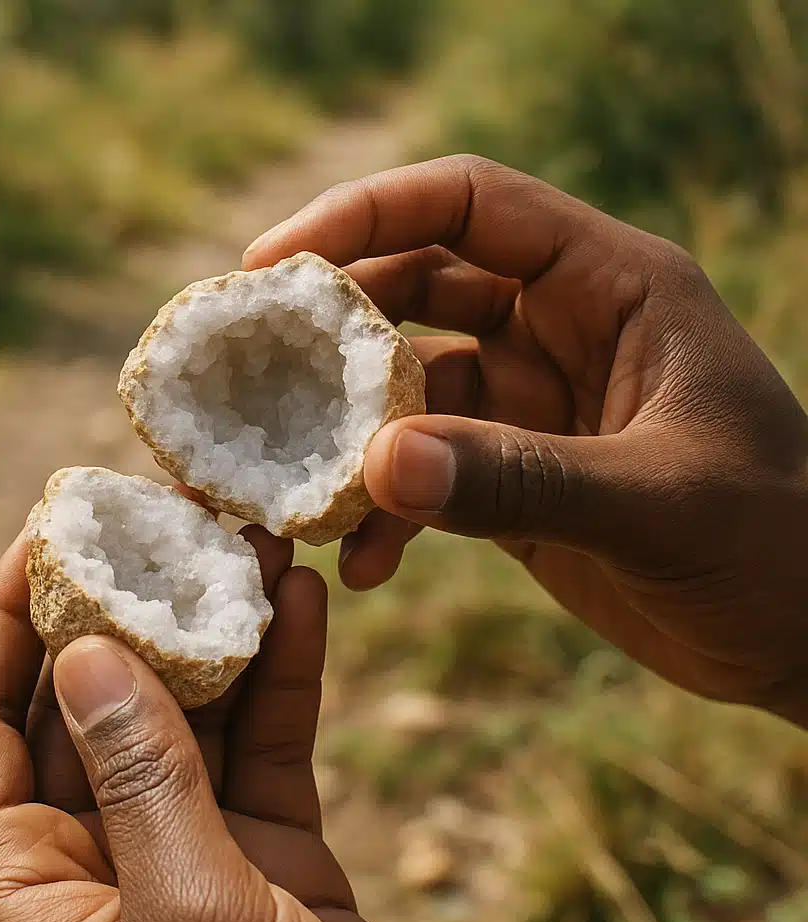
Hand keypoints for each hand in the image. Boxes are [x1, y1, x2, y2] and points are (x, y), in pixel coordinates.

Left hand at [0, 527, 424, 921]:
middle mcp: (91, 855)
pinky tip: (303, 602)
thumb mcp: (185, 917)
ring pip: (187, 708)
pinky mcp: (262, 847)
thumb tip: (87, 653)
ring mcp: (182, 846)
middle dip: (128, 604)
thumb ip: (139, 778)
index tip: (46, 531)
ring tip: (251, 538)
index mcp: (22, 888)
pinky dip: (282, 673)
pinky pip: (264, 739)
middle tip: (169, 515)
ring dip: (216, 626)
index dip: (0, 620)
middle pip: (87, 699)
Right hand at [244, 156, 807, 725]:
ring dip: (350, 434)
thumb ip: (521, 480)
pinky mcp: (512, 479)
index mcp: (610, 288)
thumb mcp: (658, 503)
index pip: (470, 205)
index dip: (367, 214)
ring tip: (299, 487)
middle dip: (333, 324)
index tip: (273, 261)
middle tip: (250, 363)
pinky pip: (425, 474)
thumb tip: (378, 463)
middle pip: (417, 288)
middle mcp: (560, 332)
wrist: (803, 635)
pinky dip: (386, 511)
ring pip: (408, 390)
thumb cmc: (775, 547)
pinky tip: (365, 564)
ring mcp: (531, 408)